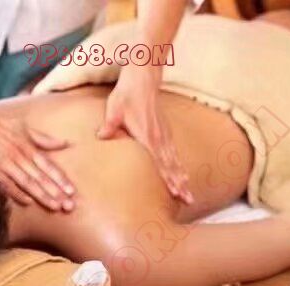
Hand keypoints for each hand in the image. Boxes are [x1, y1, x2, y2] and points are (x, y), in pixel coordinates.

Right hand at [0, 109, 74, 211]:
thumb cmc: (0, 128)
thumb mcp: (25, 129)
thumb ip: (45, 140)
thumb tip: (66, 143)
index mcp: (29, 148)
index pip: (48, 166)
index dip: (60, 179)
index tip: (72, 191)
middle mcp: (19, 156)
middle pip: (41, 177)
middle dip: (56, 192)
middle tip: (69, 205)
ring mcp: (5, 163)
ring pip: (27, 182)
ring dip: (42, 195)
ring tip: (55, 206)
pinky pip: (6, 184)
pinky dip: (17, 193)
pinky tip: (28, 202)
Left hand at [98, 64, 192, 203]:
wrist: (143, 79)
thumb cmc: (127, 95)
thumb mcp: (114, 109)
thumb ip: (109, 125)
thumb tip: (101, 136)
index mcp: (148, 137)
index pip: (160, 163)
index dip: (168, 179)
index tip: (176, 192)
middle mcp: (159, 139)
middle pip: (172, 167)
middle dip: (180, 185)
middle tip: (188, 200)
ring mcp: (164, 136)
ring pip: (175, 162)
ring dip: (182, 179)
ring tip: (188, 194)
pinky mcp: (164, 132)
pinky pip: (174, 154)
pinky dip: (179, 166)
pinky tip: (182, 175)